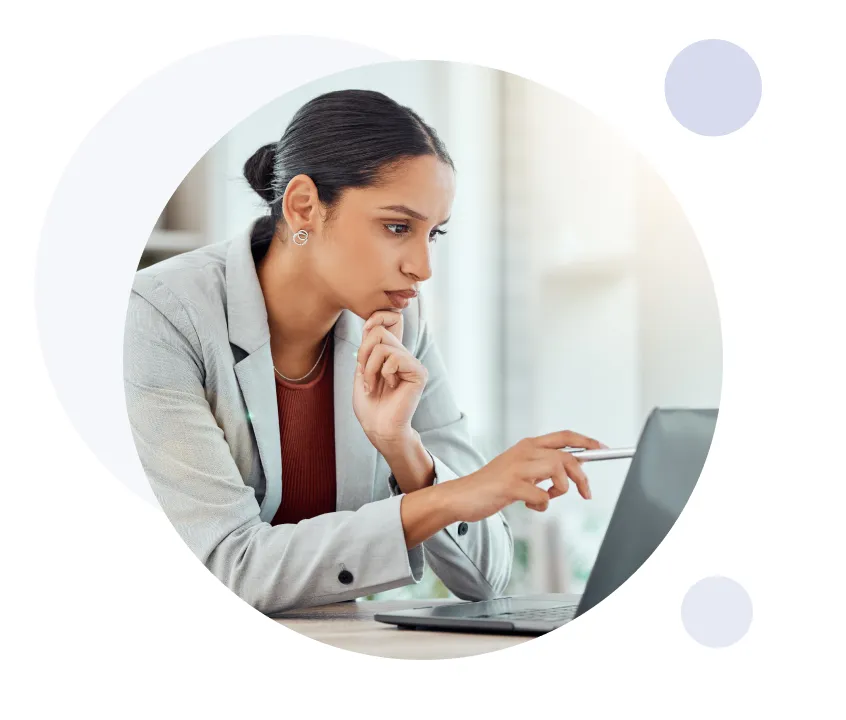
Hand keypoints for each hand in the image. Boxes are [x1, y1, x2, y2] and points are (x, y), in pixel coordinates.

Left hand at [352, 310, 428, 448]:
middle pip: (380, 331)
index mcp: (392, 353)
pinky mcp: (418, 372)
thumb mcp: (362, 370)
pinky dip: (383, 372)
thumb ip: (368, 347)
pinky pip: (394, 358)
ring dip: (370, 368)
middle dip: (363, 353)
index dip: (376, 318)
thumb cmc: (369, 405)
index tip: (364, 333)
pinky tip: (390, 386)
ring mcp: (413, 363)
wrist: (378, 427)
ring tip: (372, 384)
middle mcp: (404, 355)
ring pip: (384, 346)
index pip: (390, 321)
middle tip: (363, 373)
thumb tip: (371, 324)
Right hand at [441, 430, 604, 521]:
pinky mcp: (510, 485)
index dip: (586, 442)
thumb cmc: (492, 485)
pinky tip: (530, 505)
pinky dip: (542, 504)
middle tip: (586, 493)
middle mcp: (524, 452)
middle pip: (566, 456)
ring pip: (557, 470)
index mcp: (527, 445)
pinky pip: (541, 495)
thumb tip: (573, 468)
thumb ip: (542, 467)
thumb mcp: (520, 470)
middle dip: (582, 476)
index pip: (563, 436)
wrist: (461, 496)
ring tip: (548, 498)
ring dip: (561, 489)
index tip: (602, 449)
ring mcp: (516, 468)